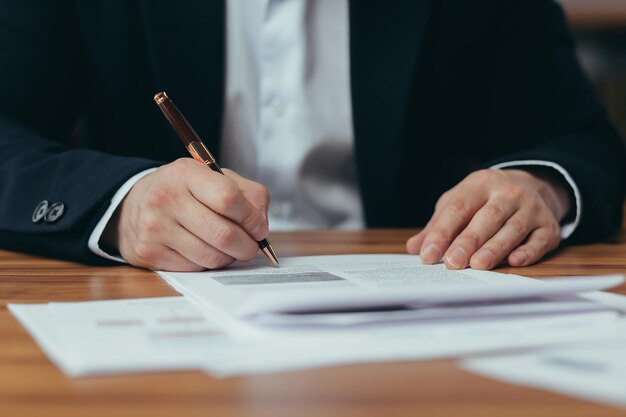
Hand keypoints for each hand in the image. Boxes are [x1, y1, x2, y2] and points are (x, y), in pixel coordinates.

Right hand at [102, 158, 268, 270]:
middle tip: (251, 246)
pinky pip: (195, 268)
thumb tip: (262, 226)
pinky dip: (208, 264)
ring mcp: (154, 227)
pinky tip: (205, 251)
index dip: (251, 218)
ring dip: (229, 257)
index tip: (259, 228)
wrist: (135, 203)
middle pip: (223, 234)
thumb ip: (249, 195)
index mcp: (185, 173)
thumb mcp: (216, 178)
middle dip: (247, 246)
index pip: (228, 198)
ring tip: (228, 248)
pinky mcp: (149, 252)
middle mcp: (166, 198)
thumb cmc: (185, 191)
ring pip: (211, 257)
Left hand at [406, 169, 570, 269]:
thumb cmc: (486, 199)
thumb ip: (437, 225)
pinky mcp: (548, 226)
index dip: (441, 233)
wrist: (534, 184)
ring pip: (513, 228)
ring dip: (495, 248)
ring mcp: (531, 208)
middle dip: (468, 241)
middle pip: (487, 217)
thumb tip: (415, 248)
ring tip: (478, 264)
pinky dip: (528, 251)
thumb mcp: (459, 202)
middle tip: (453, 262)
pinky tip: (514, 261)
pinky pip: (539, 239)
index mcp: (480, 184)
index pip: (457, 208)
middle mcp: (508, 193)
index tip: (428, 255)